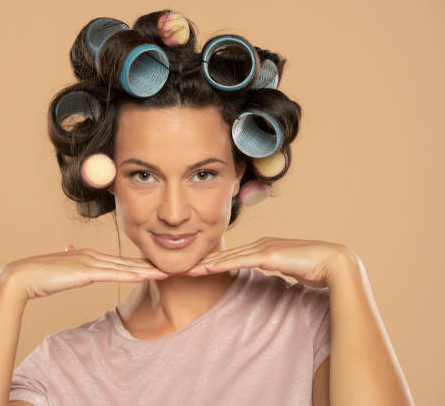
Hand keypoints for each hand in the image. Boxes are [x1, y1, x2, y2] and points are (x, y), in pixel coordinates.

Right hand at [0, 245, 168, 300]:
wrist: (22, 276)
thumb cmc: (40, 275)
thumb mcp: (59, 265)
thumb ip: (68, 257)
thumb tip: (69, 248)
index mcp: (89, 256)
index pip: (120, 261)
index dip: (139, 263)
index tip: (155, 266)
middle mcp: (93, 256)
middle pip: (127, 262)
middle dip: (149, 265)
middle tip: (171, 267)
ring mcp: (90, 262)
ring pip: (124, 267)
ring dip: (146, 270)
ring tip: (167, 272)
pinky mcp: (85, 272)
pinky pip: (112, 274)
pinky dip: (129, 275)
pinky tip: (144, 276)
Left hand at [186, 237, 357, 287]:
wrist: (334, 262)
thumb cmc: (315, 268)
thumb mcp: (290, 269)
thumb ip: (278, 269)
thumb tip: (272, 274)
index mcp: (264, 247)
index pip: (234, 255)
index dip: (214, 261)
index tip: (197, 267)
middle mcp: (261, 244)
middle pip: (226, 254)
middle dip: (203, 261)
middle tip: (183, 267)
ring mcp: (264, 248)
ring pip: (228, 257)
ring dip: (206, 263)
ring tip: (187, 269)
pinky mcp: (268, 255)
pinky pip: (239, 261)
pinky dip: (222, 264)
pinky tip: (207, 268)